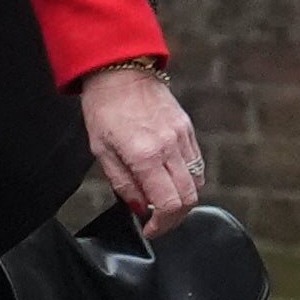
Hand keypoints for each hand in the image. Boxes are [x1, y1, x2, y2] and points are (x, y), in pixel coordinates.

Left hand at [81, 62, 203, 235]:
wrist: (120, 71)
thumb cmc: (104, 108)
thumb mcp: (102, 151)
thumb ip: (123, 183)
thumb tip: (141, 207)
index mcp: (145, 155)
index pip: (170, 204)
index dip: (162, 225)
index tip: (150, 229)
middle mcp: (169, 147)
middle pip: (189, 198)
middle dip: (174, 217)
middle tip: (158, 220)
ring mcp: (182, 136)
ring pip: (197, 182)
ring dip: (183, 198)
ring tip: (163, 199)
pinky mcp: (187, 128)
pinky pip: (196, 163)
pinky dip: (187, 178)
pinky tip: (169, 177)